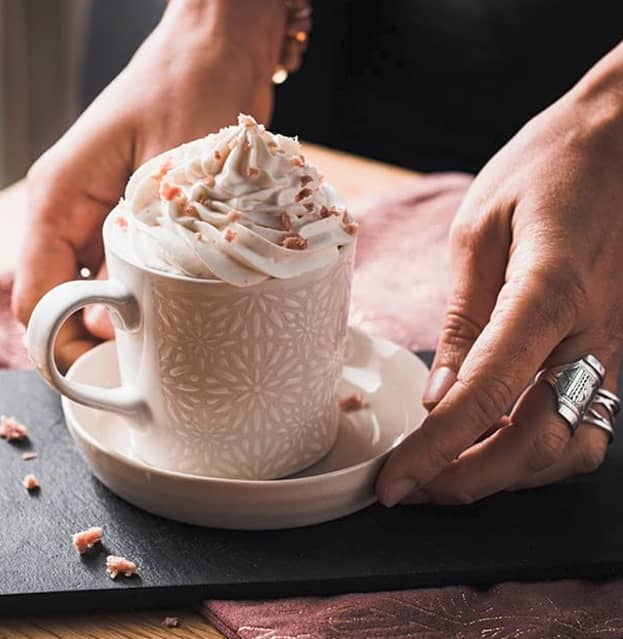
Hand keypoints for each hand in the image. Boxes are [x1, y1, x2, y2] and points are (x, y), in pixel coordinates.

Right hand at [12, 0, 284, 368]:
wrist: (218, 49)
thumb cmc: (193, 91)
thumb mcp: (168, 180)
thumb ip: (136, 253)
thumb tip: (117, 323)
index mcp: (58, 197)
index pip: (34, 294)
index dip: (59, 343)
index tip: (103, 374)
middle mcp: (66, 209)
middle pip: (55, 296)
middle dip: (91, 336)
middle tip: (143, 364)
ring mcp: (94, 213)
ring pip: (86, 287)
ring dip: (117, 316)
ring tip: (161, 341)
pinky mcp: (124, 215)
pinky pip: (117, 269)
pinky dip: (137, 293)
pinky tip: (170, 306)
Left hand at [376, 43, 622, 505]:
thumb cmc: (549, 166)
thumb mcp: (479, 231)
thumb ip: (463, 320)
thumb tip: (441, 395)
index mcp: (549, 293)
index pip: (485, 399)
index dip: (434, 452)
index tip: (393, 483)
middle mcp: (594, 334)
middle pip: (534, 443)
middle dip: (467, 480)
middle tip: (411, 488)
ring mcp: (618, 347)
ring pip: (570, 449)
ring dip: (505, 474)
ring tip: (443, 472)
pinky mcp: (621, 349)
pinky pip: (585, 423)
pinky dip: (534, 451)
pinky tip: (490, 443)